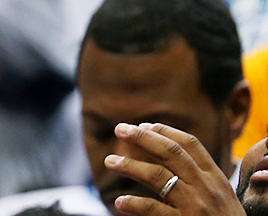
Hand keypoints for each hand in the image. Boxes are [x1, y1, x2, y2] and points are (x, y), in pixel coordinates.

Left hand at [105, 122, 242, 215]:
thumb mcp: (220, 194)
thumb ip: (199, 176)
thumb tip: (163, 150)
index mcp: (215, 177)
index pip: (190, 144)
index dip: (165, 131)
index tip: (144, 124)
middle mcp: (205, 187)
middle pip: (171, 153)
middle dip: (144, 138)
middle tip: (120, 129)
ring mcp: (195, 205)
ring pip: (158, 176)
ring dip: (130, 166)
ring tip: (110, 161)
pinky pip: (153, 208)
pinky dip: (133, 203)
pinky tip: (120, 202)